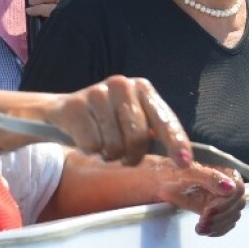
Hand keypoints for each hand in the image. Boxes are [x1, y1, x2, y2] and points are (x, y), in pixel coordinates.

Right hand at [44, 75, 191, 167]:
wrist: (64, 110)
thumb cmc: (107, 119)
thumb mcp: (133, 118)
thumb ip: (155, 132)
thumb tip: (182, 158)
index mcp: (143, 88)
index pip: (164, 119)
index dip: (176, 142)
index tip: (184, 162)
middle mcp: (122, 85)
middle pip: (138, 138)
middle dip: (132, 156)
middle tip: (123, 155)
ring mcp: (97, 93)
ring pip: (113, 146)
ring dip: (108, 154)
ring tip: (101, 141)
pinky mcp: (75, 106)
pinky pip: (92, 145)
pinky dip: (89, 150)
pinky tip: (85, 137)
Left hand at [153, 164, 244, 235]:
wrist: (160, 185)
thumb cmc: (173, 175)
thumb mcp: (188, 174)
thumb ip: (210, 178)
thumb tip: (230, 187)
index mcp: (225, 173)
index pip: (237, 190)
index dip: (225, 203)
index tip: (207, 211)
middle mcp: (230, 186)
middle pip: (237, 205)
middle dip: (219, 216)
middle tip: (201, 223)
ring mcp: (226, 200)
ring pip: (233, 216)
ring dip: (217, 225)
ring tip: (199, 228)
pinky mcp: (221, 213)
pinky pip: (227, 225)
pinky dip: (217, 230)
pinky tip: (204, 230)